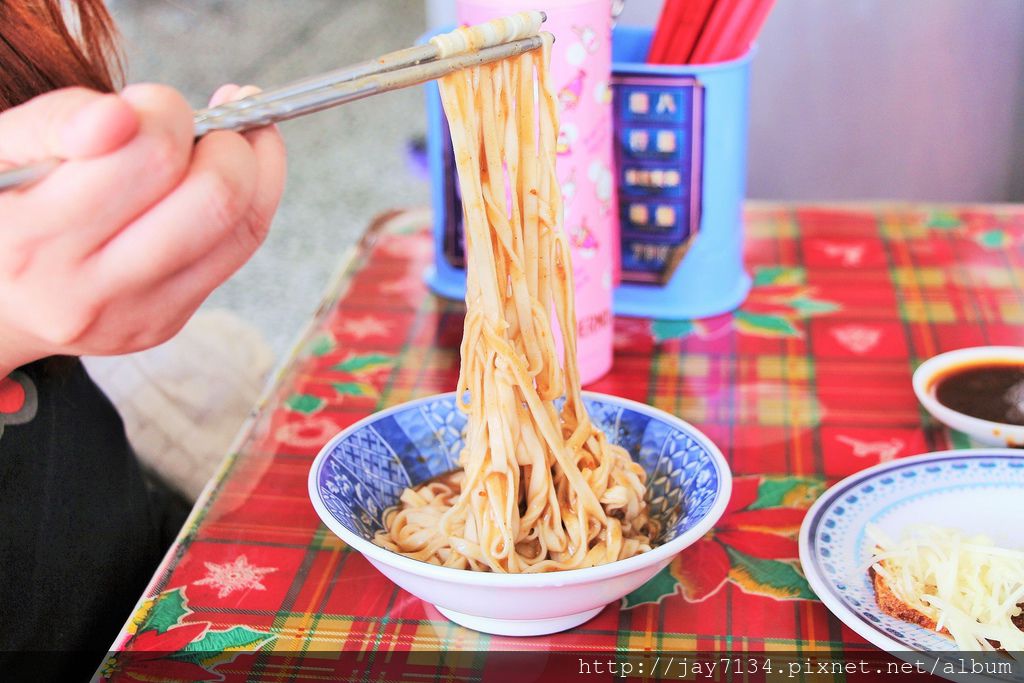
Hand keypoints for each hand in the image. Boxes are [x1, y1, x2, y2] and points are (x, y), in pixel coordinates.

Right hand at [0, 84, 285, 376]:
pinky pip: (239, 250)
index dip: (167, 110)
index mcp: (36, 240)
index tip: (147, 102)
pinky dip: (253, 198)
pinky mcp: (168, 321)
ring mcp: (138, 314)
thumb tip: (119, 117)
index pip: (150, 157)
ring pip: (241, 228)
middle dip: (225, 140)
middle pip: (215, 199)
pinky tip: (236, 165)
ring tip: (228, 133)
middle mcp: (90, 291)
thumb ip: (51, 124)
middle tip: (197, 120)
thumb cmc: (1, 208)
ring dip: (252, 165)